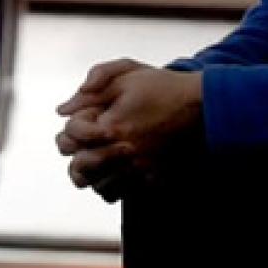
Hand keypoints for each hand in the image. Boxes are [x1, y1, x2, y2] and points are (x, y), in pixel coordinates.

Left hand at [55, 66, 203, 195]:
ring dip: (90, 172)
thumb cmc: (164, 86)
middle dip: (75, 153)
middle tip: (82, 144)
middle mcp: (124, 153)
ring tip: (96, 158)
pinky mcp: (152, 181)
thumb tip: (63, 108)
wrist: (204, 107)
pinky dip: (109, 185)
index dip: (72, 126)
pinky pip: (118, 195)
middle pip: (79, 167)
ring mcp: (139, 170)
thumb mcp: (128, 72)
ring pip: (96, 185)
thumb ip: (94, 83)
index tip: (85, 120)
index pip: (71, 134)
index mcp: (114, 125)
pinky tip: (113, 169)